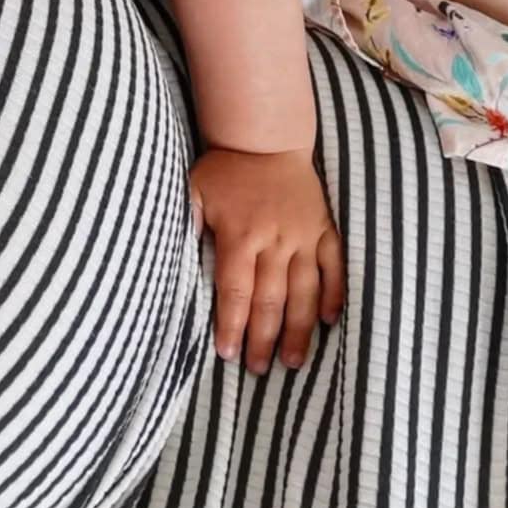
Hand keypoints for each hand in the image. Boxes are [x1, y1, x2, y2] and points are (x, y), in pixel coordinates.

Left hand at [190, 148, 343, 372]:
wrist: (267, 139)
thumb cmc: (225, 171)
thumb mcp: (194, 190)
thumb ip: (187, 224)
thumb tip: (174, 258)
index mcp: (240, 234)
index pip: (235, 290)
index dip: (232, 325)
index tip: (228, 353)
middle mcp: (275, 240)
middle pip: (270, 299)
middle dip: (263, 338)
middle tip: (258, 369)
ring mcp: (304, 236)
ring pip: (303, 292)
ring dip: (298, 329)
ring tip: (293, 361)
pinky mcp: (324, 231)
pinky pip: (333, 268)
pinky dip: (332, 295)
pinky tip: (327, 322)